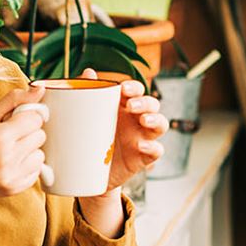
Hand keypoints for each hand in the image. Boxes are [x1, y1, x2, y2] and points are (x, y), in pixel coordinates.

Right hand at [0, 86, 49, 223]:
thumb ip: (13, 100)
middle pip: (40, 136)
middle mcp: (7, 156)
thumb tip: (40, 88)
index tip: (17, 121)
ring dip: (29, 152)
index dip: (27, 117)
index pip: (35, 118)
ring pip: (40, 155)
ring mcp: (12, 175)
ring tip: (10, 153)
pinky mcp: (17, 188)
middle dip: (28, 134)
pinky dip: (27, 167)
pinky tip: (11, 166)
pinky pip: (36, 171)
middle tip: (11, 138)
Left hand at [79, 69, 166, 192]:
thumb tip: (88, 72)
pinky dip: (153, 147)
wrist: (86, 173)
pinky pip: (157, 151)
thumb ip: (87, 95)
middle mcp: (136, 120)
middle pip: (152, 104)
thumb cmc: (87, 139)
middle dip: (145, 102)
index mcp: (123, 107)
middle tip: (131, 106)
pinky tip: (141, 146)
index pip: (136, 91)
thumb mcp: (84, 119)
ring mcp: (142, 138)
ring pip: (161, 124)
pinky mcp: (143, 158)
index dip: (134, 87)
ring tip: (144, 120)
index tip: (123, 89)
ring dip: (156, 119)